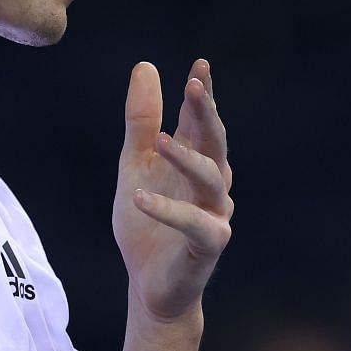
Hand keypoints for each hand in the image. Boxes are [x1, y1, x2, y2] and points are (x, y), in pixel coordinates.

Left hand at [113, 59, 233, 322]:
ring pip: (212, 179)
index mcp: (195, 162)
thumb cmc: (147, 224)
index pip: (202, 122)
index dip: (203, 95)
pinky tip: (139, 198)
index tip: (200, 65)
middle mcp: (212, 185)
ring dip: (187, 158)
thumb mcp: (134, 165)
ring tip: (161, 140)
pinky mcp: (208, 245)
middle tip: (195, 86)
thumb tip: (146, 66)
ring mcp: (215, 214)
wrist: (148, 285)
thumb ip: (141, 121)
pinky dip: (167, 210)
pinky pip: (193, 223)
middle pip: (216, 143)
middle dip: (207, 114)